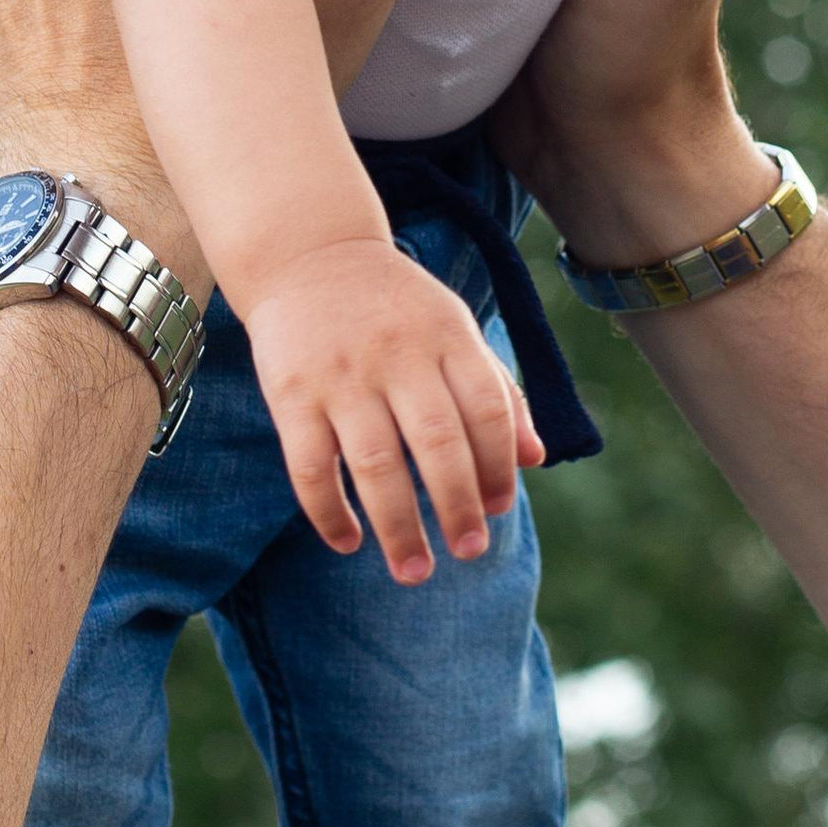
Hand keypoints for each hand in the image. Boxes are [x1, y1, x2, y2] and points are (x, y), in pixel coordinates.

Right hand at [246, 239, 540, 583]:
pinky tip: (348, 541)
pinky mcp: (291, 393)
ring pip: (375, 464)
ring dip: (398, 526)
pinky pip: (311, 465)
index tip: (499, 509)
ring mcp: (342, 376)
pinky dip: (328, 511)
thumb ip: (496, 390)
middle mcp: (397, 355)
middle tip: (469, 553)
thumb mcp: (454, 330)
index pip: (487, 408)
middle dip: (457, 506)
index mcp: (447, 336)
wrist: (309, 255)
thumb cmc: (395, 307)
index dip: (498, 465)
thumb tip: (535, 459)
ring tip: (414, 571)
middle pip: (437, 442)